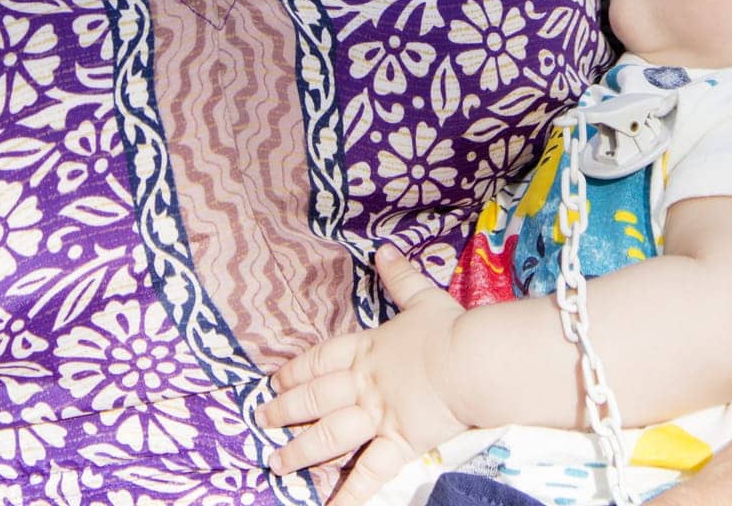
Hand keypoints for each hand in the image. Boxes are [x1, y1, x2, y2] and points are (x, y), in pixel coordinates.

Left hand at [256, 244, 469, 505]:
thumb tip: (383, 250)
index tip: (274, 380)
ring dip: (300, 450)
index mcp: (368, 348)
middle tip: (261, 419)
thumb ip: (400, 276)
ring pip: (329, 436)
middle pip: (316, 397)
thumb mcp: (422, 297)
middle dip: (285, 409)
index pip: (322, 359)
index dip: (296, 370)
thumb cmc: (448, 329)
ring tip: (277, 462)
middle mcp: (365, 384)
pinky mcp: (398, 443)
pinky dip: (348, 494)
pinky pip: (368, 473)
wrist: (470, 362)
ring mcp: (378, 416)